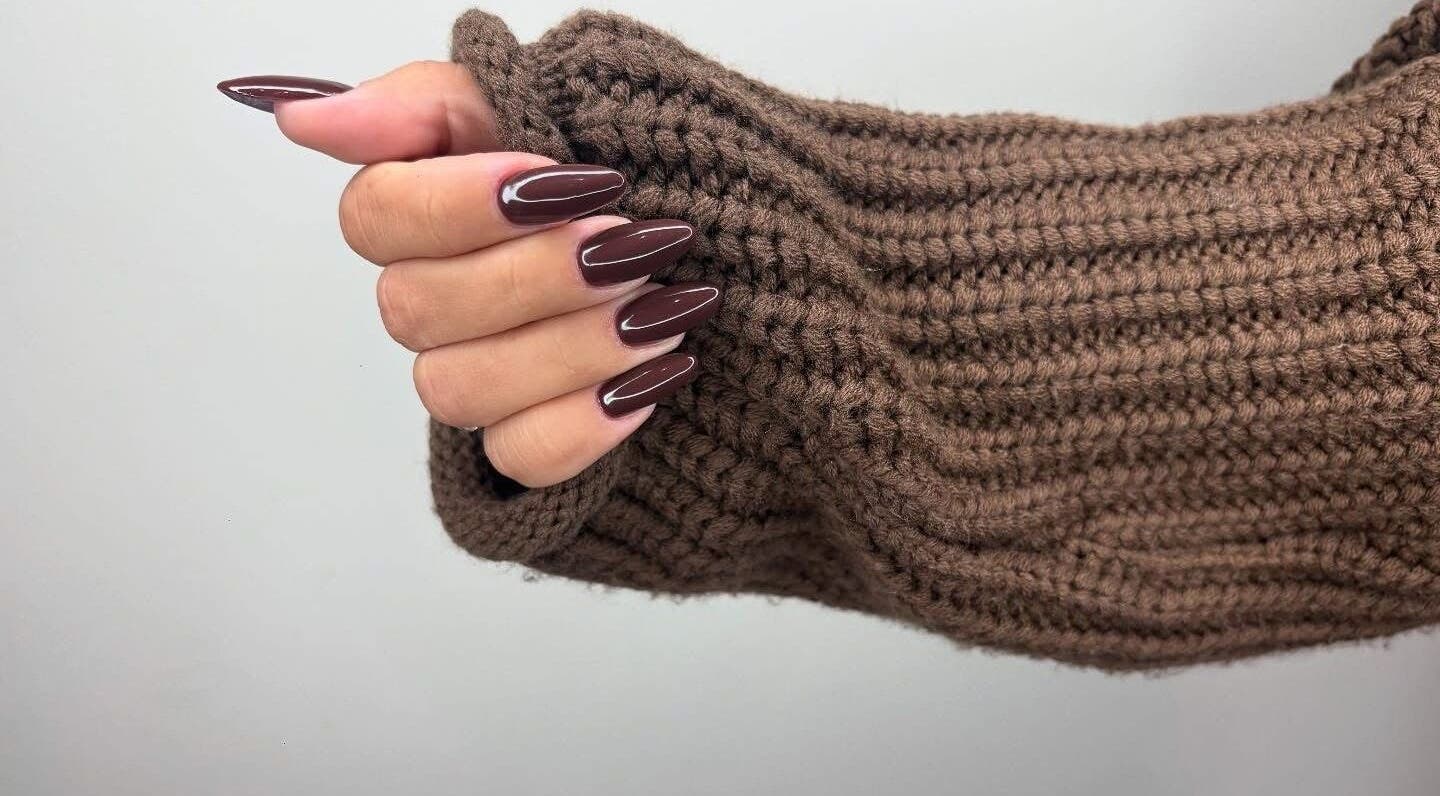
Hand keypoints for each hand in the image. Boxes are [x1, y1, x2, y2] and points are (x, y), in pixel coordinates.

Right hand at [218, 65, 719, 487]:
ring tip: (665, 307)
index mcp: (439, 206)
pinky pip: (521, 458)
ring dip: (572, 344)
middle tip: (634, 242)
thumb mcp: (569, 99)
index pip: (374, 217)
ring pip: (461, 388)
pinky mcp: (530, 445)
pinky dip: (587, 422)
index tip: (554, 181)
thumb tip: (304, 117)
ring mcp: (482, 377)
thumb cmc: (671, 168)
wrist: (780, 249)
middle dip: (537, 274)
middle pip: (417, 308)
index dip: (455, 205)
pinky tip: (654, 379)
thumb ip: (435, 104)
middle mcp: (442, 298)